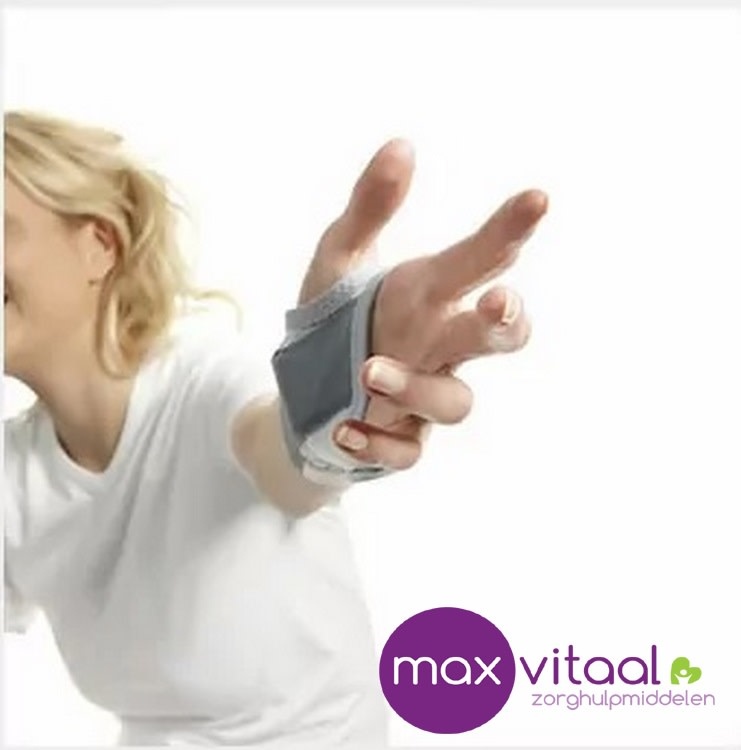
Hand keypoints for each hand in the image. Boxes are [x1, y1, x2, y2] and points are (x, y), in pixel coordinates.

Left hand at [298, 140, 547, 471]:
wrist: (301, 394)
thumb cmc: (332, 320)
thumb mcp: (337, 259)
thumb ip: (369, 209)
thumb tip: (402, 143)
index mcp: (429, 297)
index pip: (480, 261)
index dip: (510, 232)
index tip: (536, 198)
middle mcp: (439, 347)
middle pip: (496, 338)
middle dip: (506, 322)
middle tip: (498, 304)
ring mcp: (424, 400)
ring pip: (454, 403)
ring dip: (415, 387)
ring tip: (368, 372)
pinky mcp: (402, 443)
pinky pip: (406, 451)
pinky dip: (376, 443)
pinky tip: (343, 429)